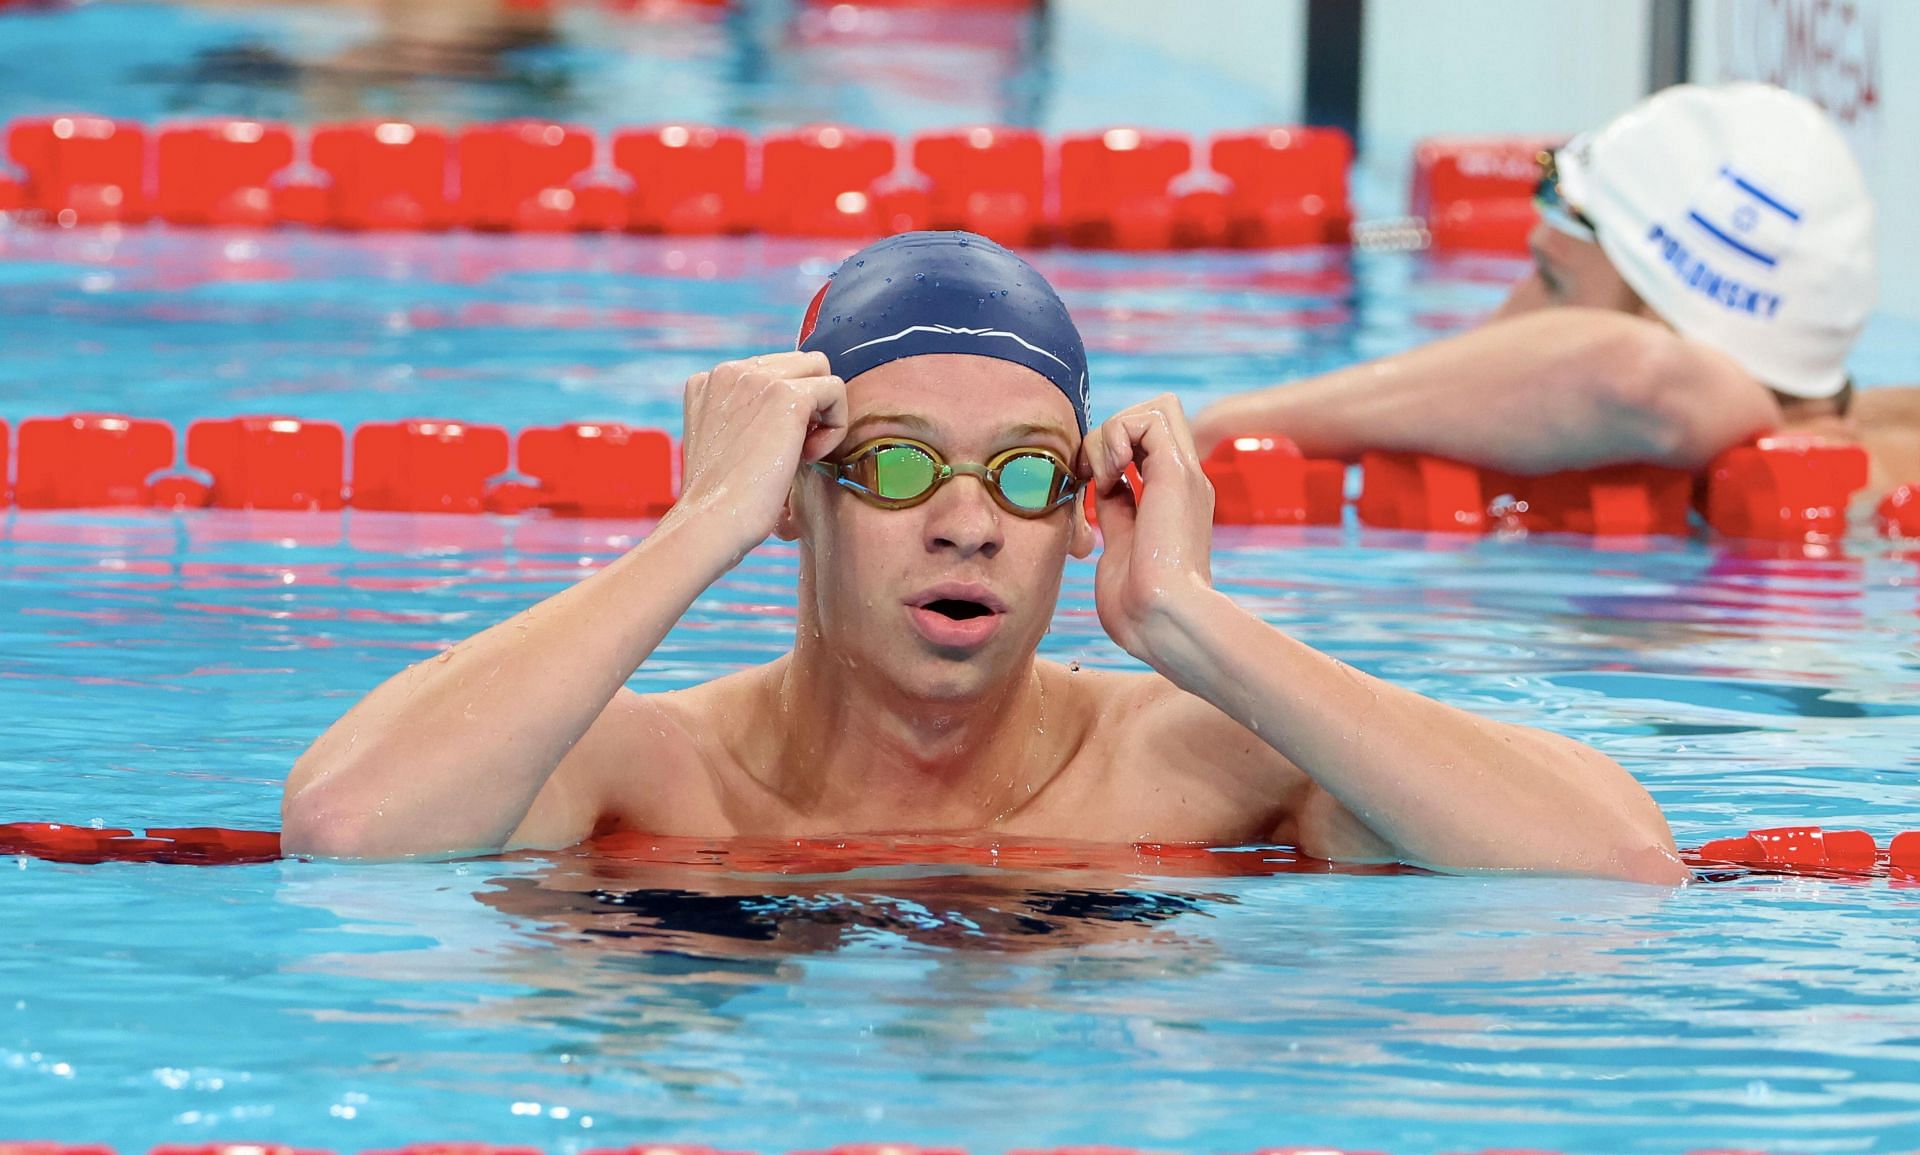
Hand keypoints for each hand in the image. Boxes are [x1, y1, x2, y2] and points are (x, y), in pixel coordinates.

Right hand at [674, 351, 846, 552]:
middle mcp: (729, 371)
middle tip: (792, 450)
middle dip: (807, 404)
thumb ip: (751, 416)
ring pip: (819, 370)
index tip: (773, 448)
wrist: (713, 521)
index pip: (771, 371)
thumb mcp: (728, 444)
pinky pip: (835, 390)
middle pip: (798, 363)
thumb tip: (800, 414)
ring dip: (822, 412)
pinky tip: (809, 457)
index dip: (786, 408)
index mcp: (710, 381)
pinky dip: (835, 426)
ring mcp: (756, 378)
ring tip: (801, 453)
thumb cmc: (723, 500)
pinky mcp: (786, 396)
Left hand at [1082, 394, 1215, 667]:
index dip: (1111, 451)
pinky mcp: (1176, 473)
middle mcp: (1184, 481)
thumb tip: (1104, 491)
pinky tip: (1107, 477)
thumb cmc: (1139, 609)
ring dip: (1111, 434)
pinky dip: (1116, 437)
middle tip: (1091, 477)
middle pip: (1154, 417)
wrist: (1164, 622)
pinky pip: (1147, 418)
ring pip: (1154, 407)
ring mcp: (1185, 474)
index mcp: (1173, 500)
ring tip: (1102, 478)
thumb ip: (1117, 516)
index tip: (1090, 486)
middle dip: (1110, 435)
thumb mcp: (1120, 549)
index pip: (1146, 445)